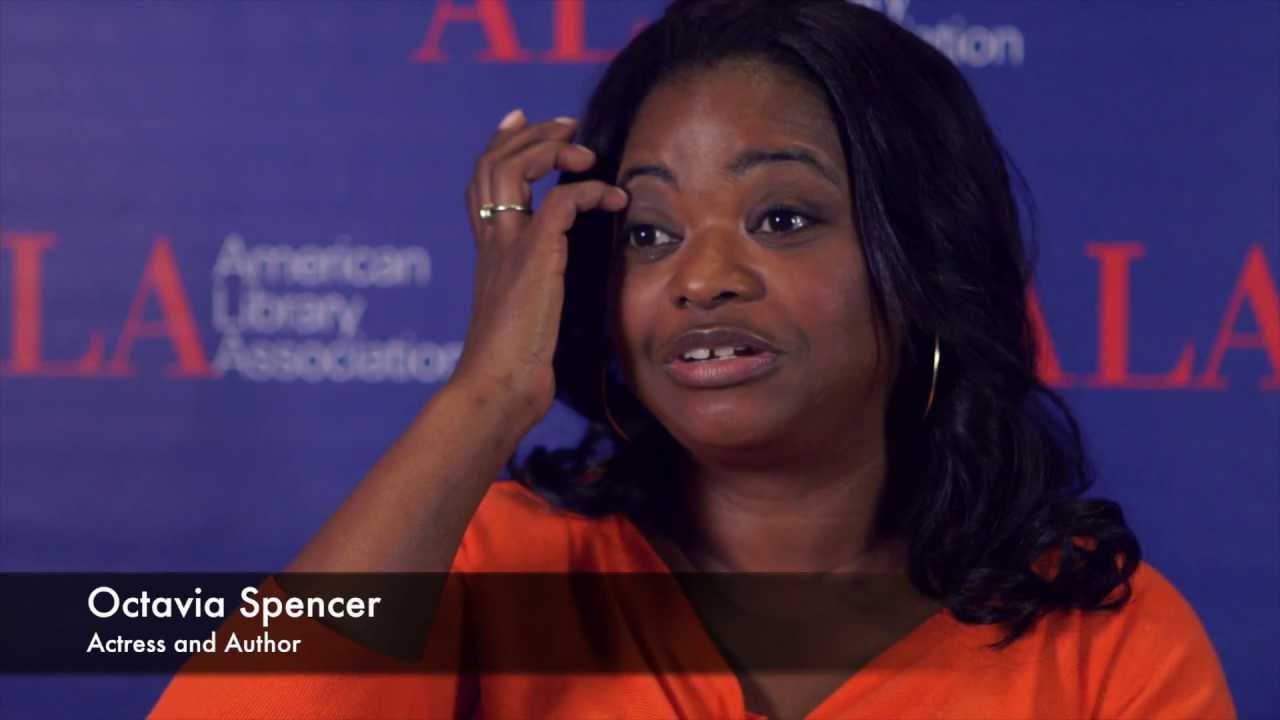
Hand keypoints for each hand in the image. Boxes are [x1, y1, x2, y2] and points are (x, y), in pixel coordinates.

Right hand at [449, 109, 628, 427]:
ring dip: (553, 149)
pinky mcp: (535, 258)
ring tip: (587, 154)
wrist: (497, 389)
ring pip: (513, 167)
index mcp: (488, 251)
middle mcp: (492, 242)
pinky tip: (612, 199)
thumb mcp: (525, 317)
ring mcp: (508, 247)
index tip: (522, 120)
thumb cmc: (514, 368)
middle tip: (569, 126)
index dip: (501, 144)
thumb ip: (535, 291)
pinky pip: (561, 201)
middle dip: (532, 134)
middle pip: (492, 161)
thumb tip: (553, 295)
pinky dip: (589, 190)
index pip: (482, 180)